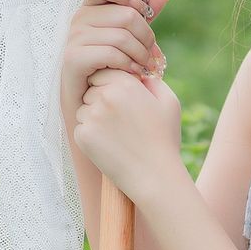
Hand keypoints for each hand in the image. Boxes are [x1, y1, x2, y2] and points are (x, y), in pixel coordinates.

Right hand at [60, 0, 174, 147]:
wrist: (94, 107)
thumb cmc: (113, 69)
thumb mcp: (133, 37)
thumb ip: (146, 12)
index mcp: (91, 9)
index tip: (142, 14)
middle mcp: (79, 20)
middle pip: (125, 14)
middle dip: (147, 37)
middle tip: (152, 56)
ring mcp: (74, 39)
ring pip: (122, 35)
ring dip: (141, 55)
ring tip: (145, 68)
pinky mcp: (73, 59)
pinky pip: (111, 53)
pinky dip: (129, 65)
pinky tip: (134, 75)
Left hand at [72, 62, 182, 189]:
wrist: (154, 176)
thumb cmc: (164, 139)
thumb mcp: (170, 103)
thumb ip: (153, 81)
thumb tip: (138, 72)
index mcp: (126, 84)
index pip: (104, 72)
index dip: (111, 85)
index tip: (122, 101)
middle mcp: (105, 97)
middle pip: (91, 89)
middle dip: (101, 99)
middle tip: (120, 120)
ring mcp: (91, 116)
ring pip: (83, 108)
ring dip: (94, 117)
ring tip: (116, 134)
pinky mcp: (82, 136)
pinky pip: (81, 127)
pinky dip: (91, 135)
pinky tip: (110, 145)